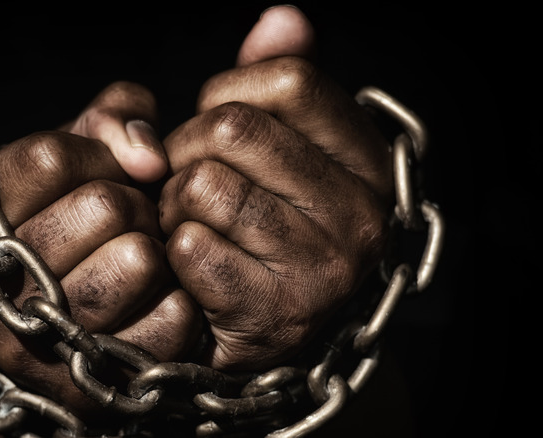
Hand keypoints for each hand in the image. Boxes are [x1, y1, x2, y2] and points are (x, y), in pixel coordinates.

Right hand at [0, 81, 200, 419]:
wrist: (32, 338)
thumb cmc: (56, 227)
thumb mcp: (65, 162)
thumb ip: (109, 118)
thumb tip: (149, 155)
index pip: (52, 157)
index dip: (100, 155)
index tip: (108, 172)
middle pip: (104, 207)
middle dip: (134, 202)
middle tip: (130, 220)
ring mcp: (31, 344)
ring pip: (138, 260)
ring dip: (157, 249)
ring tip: (140, 256)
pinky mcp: (85, 384)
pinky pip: (172, 318)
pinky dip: (179, 299)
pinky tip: (156, 297)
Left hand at [159, 5, 393, 370]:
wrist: (256, 332)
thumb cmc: (259, 227)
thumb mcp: (280, 148)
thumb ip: (278, 81)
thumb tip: (283, 17)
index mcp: (370, 164)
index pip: (290, 80)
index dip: (227, 93)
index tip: (213, 124)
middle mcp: (362, 217)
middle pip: (234, 130)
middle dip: (186, 149)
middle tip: (187, 178)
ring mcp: (323, 271)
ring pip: (203, 186)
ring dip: (172, 203)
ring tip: (189, 222)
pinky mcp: (274, 315)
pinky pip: (188, 245)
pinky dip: (172, 250)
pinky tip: (190, 265)